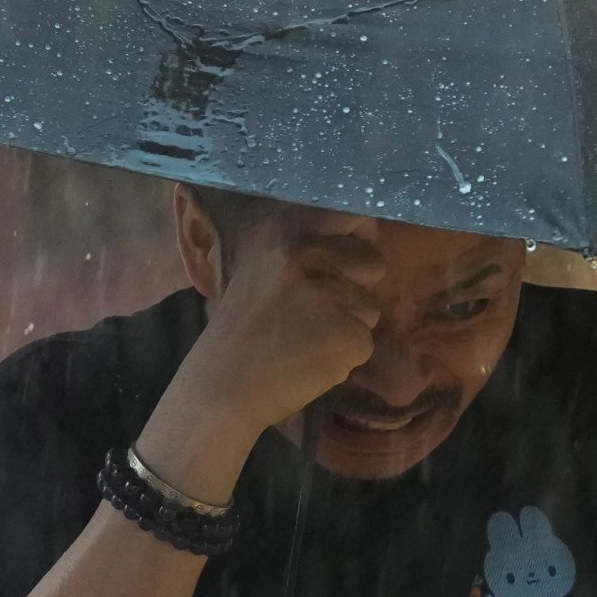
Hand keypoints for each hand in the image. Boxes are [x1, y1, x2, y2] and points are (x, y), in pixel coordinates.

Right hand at [141, 209, 385, 496]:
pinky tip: (310, 359)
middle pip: (373, 262)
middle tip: (316, 310)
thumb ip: (308, 248)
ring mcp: (330, 296)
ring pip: (371, 307)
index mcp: (289, 234)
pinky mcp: (347, 335)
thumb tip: (367, 230)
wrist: (223, 385)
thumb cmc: (244, 328)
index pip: (353, 212)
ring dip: (348, 325)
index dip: (361, 233)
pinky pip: (366, 342)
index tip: (353, 250)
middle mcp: (311, 256)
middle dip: (355, 287)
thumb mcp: (264, 266)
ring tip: (306, 337)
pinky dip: (345, 356)